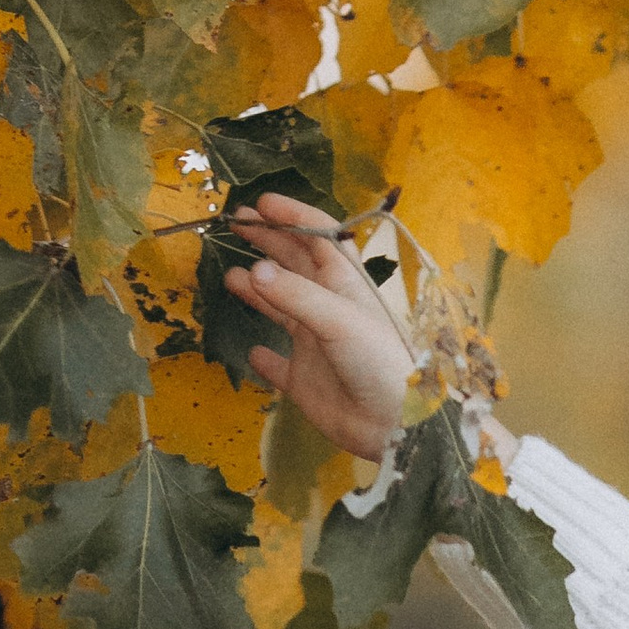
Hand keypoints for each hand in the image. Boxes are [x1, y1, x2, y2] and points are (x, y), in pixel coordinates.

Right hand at [225, 196, 416, 458]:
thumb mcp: (338, 318)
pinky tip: (254, 350)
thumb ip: (295, 293)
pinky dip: (265, 358)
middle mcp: (327, 307)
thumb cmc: (378, 361)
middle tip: (236, 226)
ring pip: (280, 308)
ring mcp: (315, 344)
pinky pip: (278, 366)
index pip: (317, 237)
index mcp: (344, 283)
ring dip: (258, 290)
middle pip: (293, 264)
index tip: (260, 204)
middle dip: (267, 242)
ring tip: (232, 277)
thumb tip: (255, 270)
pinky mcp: (305, 381)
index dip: (291, 217)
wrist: (395, 424)